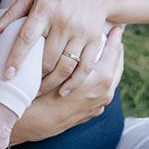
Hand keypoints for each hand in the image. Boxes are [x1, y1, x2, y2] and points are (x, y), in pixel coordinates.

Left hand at [0, 0, 110, 95]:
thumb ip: (12, 14)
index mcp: (44, 10)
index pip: (27, 38)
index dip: (17, 58)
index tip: (8, 75)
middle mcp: (62, 23)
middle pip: (47, 59)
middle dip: (35, 78)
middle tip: (24, 89)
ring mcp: (80, 33)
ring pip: (65, 66)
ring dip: (51, 83)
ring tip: (39, 91)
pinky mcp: (94, 40)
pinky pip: (85, 67)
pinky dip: (74, 82)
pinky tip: (64, 92)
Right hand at [13, 25, 123, 143]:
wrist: (32, 121)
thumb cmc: (41, 90)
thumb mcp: (58, 64)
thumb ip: (73, 49)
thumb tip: (82, 31)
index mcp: (101, 78)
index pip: (114, 52)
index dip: (115, 37)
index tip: (117, 27)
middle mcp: (105, 91)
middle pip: (116, 65)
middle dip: (116, 50)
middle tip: (115, 36)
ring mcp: (99, 104)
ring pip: (111, 79)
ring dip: (109, 64)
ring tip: (104, 52)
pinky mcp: (91, 112)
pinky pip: (102, 91)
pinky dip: (101, 78)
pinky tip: (92, 71)